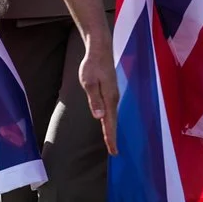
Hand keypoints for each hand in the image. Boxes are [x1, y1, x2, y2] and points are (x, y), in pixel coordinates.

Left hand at [76, 32, 119, 153]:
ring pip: (113, 116)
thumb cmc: (92, 65)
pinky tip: (108, 122)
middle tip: (114, 151)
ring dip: (112, 129)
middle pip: (113, 121)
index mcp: (109, 98)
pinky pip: (112, 110)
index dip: (111, 137)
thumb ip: (94, 99)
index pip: (109, 122)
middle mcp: (113, 98)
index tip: (113, 151)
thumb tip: (99, 116)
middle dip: (113, 136)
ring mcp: (113, 95)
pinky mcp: (110, 91)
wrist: (100, 49)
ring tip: (111, 141)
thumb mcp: (88, 82)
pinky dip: (111, 119)